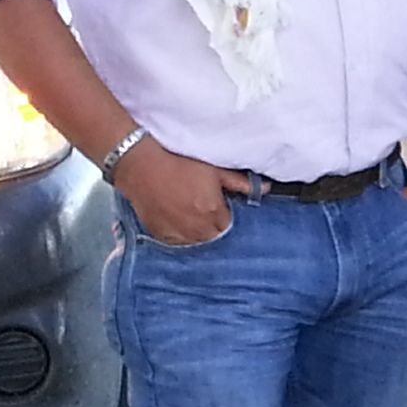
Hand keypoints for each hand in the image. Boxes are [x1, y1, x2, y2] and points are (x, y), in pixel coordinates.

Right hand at [113, 139, 248, 244]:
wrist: (142, 166)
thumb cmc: (178, 163)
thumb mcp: (213, 170)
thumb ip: (240, 183)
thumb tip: (264, 189)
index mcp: (213, 212)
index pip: (229, 225)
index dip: (223, 214)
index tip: (216, 205)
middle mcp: (198, 228)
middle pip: (214, 236)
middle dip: (212, 225)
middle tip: (200, 206)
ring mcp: (179, 234)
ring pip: (197, 242)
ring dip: (197, 231)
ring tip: (186, 211)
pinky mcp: (162, 236)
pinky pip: (178, 242)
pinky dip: (179, 234)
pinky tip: (174, 217)